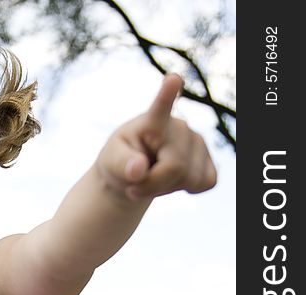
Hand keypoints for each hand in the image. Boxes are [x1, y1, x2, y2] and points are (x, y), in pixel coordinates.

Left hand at [96, 74, 216, 201]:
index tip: (173, 80)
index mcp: (151, 122)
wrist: (132, 176)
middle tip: (134, 186)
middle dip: (152, 186)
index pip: (160, 107)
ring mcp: (198, 142)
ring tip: (153, 178)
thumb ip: (121, 165)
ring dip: (167, 189)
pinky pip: (206, 183)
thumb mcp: (110, 164)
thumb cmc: (119, 164)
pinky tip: (173, 180)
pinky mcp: (208, 159)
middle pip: (175, 168)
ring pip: (191, 179)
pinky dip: (187, 190)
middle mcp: (179, 127)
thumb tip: (138, 169)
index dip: (167, 95)